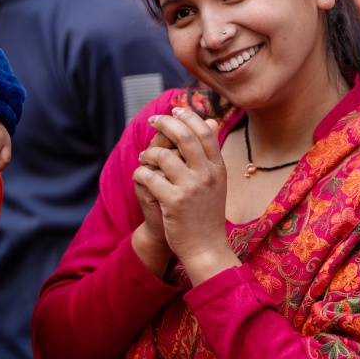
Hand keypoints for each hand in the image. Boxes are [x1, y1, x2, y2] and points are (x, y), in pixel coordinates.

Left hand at [133, 107, 234, 284]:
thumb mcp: (216, 181)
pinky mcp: (173, 202)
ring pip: (162, 155)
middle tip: (153, 120)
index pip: (204, 132)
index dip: (188, 117)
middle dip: (165, 122)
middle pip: (184, 136)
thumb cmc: (207, 213)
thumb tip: (210, 120)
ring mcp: (191, 188)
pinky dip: (141, 173)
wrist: (206, 247)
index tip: (174, 110)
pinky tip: (141, 176)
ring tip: (145, 158)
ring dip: (148, 152)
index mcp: (219, 168)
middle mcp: (207, 175)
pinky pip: (149, 176)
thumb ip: (210, 153)